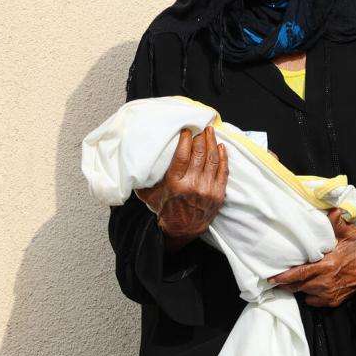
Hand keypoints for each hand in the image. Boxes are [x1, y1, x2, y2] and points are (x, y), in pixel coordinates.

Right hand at [136, 126, 227, 249]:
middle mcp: (193, 186)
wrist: (183, 230)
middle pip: (200, 154)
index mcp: (175, 184)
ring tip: (211, 131)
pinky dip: (223, 157)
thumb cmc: (166, 209)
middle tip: (201, 126)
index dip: (186, 140)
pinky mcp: (218, 194)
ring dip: (212, 143)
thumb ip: (144, 180)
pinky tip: (221, 146)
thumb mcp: (150, 195)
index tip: (187, 129)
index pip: (183, 155)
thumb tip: (132, 163)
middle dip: (201, 137)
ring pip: (212, 160)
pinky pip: (223, 171)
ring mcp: (208, 190)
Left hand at [269, 210, 355, 307]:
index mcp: (326, 265)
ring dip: (299, 287)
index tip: (272, 277)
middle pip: (298, 285)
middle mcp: (325, 281)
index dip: (284, 277)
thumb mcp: (351, 235)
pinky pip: (313, 300)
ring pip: (304, 292)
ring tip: (293, 282)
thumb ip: (338, 223)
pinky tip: (311, 287)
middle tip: (276, 280)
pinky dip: (310, 295)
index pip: (299, 273)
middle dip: (286, 283)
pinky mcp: (332, 301)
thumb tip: (332, 210)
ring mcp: (328, 293)